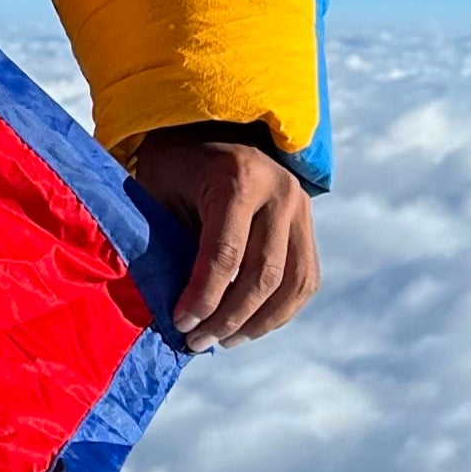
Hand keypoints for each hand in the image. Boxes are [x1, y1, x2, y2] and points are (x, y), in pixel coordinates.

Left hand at [130, 124, 319, 352]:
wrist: (211, 129)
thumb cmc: (173, 168)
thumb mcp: (161, 193)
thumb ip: (172, 243)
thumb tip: (177, 310)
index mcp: (237, 178)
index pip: (225, 254)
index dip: (203, 296)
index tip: (180, 324)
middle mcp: (279, 191)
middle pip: (263, 274)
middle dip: (228, 317)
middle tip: (196, 342)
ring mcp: (301, 208)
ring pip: (292, 283)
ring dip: (258, 322)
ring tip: (223, 341)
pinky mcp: (309, 224)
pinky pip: (304, 279)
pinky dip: (280, 310)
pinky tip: (249, 327)